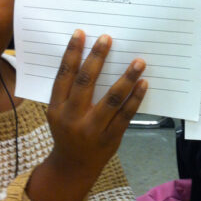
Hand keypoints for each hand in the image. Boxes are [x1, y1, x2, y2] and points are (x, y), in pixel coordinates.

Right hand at [45, 30, 147, 175]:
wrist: (73, 167)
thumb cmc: (67, 132)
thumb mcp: (59, 113)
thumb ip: (69, 91)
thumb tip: (91, 59)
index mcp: (56, 108)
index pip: (64, 75)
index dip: (71, 53)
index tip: (81, 33)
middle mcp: (72, 117)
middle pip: (85, 82)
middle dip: (97, 58)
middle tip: (107, 38)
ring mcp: (92, 129)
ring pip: (111, 99)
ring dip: (126, 78)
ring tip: (138, 61)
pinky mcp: (110, 138)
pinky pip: (125, 115)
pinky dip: (136, 98)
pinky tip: (144, 84)